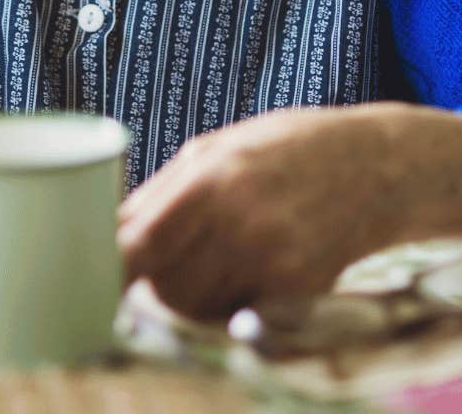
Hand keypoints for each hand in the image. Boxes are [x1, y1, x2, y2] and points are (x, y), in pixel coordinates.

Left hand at [117, 105, 402, 319]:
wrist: (377, 166)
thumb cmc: (286, 147)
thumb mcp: (218, 147)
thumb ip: (164, 191)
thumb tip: (109, 232)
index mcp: (211, 179)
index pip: (138, 244)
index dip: (108, 267)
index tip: (84, 273)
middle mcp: (240, 224)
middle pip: (162, 285)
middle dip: (146, 280)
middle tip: (148, 265)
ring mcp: (273, 263)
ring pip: (195, 307)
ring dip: (181, 295)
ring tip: (197, 263)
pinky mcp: (297, 292)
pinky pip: (236, 314)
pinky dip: (222, 304)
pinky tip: (235, 273)